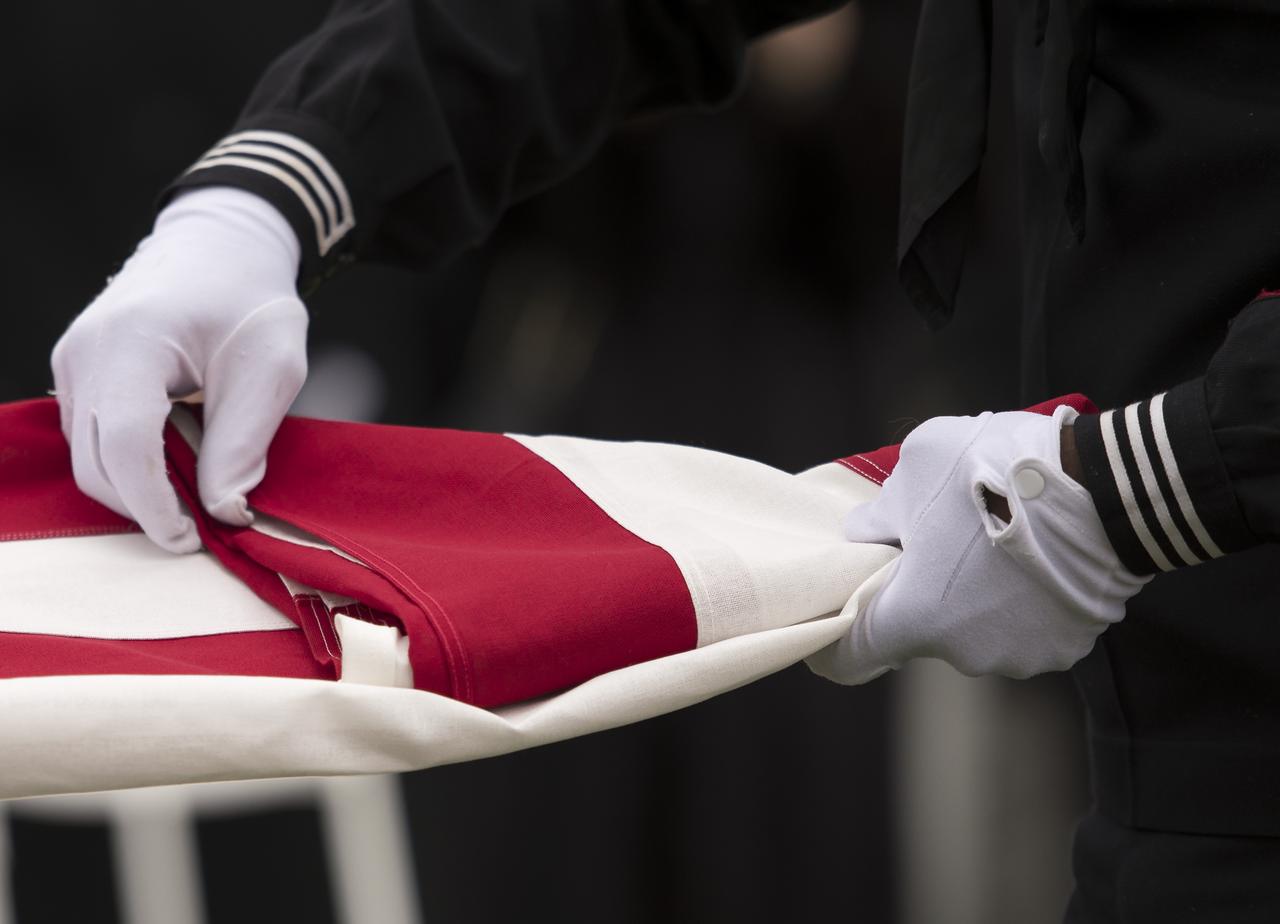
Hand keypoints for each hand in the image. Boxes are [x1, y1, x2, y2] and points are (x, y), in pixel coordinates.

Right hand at [51, 187, 306, 551]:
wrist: (219, 243)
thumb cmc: (250, 296)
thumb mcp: (272, 366)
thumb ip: (245, 440)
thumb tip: (224, 511)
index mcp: (130, 343)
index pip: (126, 446)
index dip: (155, 506)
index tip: (193, 539)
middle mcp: (84, 353)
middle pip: (96, 463)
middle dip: (144, 508)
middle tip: (201, 531)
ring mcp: (72, 362)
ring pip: (88, 456)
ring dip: (136, 488)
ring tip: (195, 491)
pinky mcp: (78, 372)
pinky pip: (93, 436)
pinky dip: (128, 462)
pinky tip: (175, 461)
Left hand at [808, 406, 1148, 684]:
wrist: (1104, 487)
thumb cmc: (994, 474)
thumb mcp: (913, 470)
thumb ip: (877, 514)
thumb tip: (863, 534)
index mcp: (915, 619)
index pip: (851, 657)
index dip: (835, 640)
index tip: (836, 619)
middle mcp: (964, 654)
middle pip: (921, 630)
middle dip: (922, 592)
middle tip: (937, 542)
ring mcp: (1020, 657)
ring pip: (977, 628)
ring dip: (976, 596)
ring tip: (997, 540)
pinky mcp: (1066, 649)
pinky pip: (1026, 627)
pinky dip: (1022, 600)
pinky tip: (1034, 556)